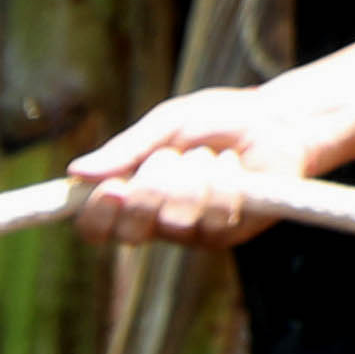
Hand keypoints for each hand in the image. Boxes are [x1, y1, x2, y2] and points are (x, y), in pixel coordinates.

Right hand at [68, 79, 335, 246]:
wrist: (278, 120)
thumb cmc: (217, 120)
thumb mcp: (165, 124)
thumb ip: (125, 149)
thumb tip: (77, 171)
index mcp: (130, 197)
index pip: (95, 227)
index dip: (97, 215)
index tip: (111, 189)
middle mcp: (156, 222)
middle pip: (132, 229)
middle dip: (151, 187)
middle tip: (170, 158)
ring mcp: (191, 232)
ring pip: (175, 218)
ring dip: (193, 175)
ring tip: (210, 156)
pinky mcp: (227, 233)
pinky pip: (214, 214)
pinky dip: (224, 179)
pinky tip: (234, 167)